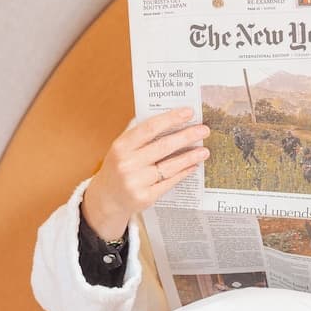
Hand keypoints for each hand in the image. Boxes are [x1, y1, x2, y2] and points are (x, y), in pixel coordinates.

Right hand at [81, 107, 209, 240]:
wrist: (106, 198)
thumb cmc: (119, 166)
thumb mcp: (122, 148)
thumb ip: (142, 135)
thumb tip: (172, 119)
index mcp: (121, 146)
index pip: (149, 128)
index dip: (171, 119)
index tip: (189, 112)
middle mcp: (127, 164)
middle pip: (163, 147)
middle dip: (187, 136)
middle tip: (204, 130)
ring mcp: (136, 182)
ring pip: (169, 166)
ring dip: (190, 157)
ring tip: (204, 150)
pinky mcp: (145, 198)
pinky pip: (170, 182)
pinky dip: (184, 172)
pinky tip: (193, 165)